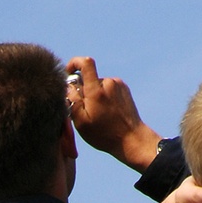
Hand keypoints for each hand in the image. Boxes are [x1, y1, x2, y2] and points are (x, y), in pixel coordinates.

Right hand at [66, 56, 160, 170]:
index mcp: (97, 90)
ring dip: (94, 95)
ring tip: (99, 114)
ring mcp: (119, 85)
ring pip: (98, 85)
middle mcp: (109, 83)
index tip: (69, 73)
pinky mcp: (124, 90)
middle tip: (86, 110)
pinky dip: (103, 97)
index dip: (74, 63)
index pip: (86, 63)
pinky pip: (107, 88)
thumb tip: (69, 86)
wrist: (132, 139)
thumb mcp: (81, 121)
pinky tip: (107, 112)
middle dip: (83, 91)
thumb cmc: (104, 134)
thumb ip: (73, 100)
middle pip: (89, 79)